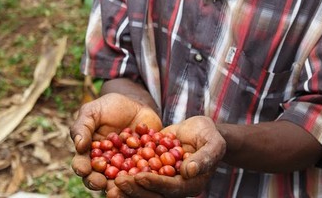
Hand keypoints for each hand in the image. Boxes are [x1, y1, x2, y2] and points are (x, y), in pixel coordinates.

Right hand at [70, 93, 162, 191]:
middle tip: (100, 183)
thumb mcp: (92, 111)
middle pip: (98, 178)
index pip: (82, 164)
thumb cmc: (109, 107)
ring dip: (120, 185)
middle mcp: (105, 166)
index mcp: (89, 154)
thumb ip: (83, 126)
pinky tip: (145, 175)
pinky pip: (143, 174)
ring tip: (121, 184)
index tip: (83, 169)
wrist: (136, 105)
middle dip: (98, 182)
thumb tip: (78, 146)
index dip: (81, 168)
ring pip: (120, 181)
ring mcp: (124, 168)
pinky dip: (143, 175)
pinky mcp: (142, 167)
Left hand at [110, 116, 225, 197]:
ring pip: (142, 189)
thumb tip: (189, 170)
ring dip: (126, 188)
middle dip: (135, 189)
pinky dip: (123, 175)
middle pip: (153, 194)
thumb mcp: (213, 143)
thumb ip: (204, 157)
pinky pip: (137, 177)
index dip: (155, 183)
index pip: (171, 188)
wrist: (199, 131)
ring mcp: (162, 181)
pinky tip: (108, 171)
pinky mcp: (152, 172)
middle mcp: (175, 187)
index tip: (139, 176)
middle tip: (117, 182)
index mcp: (191, 184)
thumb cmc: (210, 135)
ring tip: (109, 183)